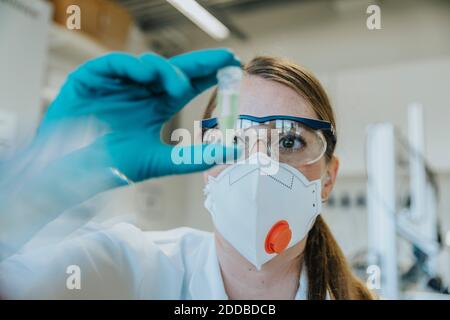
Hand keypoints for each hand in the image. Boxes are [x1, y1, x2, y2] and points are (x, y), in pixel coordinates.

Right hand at [39, 48, 240, 180]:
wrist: (72, 175)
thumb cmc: (112, 167)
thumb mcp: (158, 161)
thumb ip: (193, 157)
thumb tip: (235, 150)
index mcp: (155, 106)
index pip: (186, 85)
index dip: (208, 74)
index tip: (233, 66)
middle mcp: (140, 92)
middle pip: (172, 70)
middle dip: (199, 62)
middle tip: (225, 59)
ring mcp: (117, 84)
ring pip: (147, 65)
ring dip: (166, 70)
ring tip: (179, 85)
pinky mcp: (90, 79)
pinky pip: (113, 64)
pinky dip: (130, 66)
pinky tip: (146, 75)